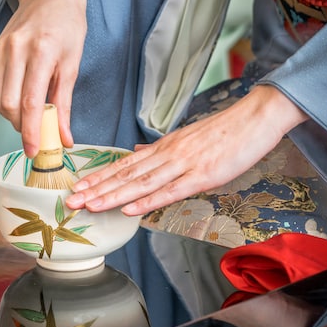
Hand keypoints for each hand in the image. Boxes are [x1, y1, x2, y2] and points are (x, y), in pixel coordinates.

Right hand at [0, 0, 86, 155]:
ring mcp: (1, 49)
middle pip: (8, 105)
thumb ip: (65, 103)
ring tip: (30, 115)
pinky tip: (21, 99)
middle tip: (37, 133)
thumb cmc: (68, 25)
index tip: (35, 151)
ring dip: (11, 116)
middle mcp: (16, 50)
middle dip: (21, 126)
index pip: (29, 103)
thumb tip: (64, 138)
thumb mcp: (73, 63)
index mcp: (41, 52)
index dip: (31, 132)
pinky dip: (5, 101)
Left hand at [65, 85, 308, 215]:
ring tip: (89, 205)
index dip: (99, 176)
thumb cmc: (227, 131)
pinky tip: (129, 209)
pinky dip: (148, 200)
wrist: (256, 117)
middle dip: (96, 189)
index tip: (78, 186)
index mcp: (165, 147)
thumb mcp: (189, 138)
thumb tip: (137, 153)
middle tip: (70, 200)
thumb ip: (161, 149)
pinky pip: (170, 191)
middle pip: (126, 175)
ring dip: (113, 196)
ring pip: (141, 183)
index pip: (125, 164)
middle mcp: (168, 154)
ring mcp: (184, 164)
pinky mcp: (203, 175)